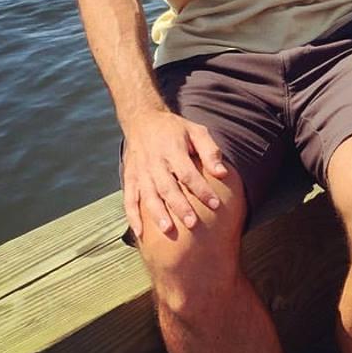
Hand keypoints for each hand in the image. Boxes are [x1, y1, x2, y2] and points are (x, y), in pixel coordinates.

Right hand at [121, 110, 227, 239]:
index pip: (188, 173)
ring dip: (157, 214)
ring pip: (148, 195)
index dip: (201, 189)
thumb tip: (222, 173)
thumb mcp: (196, 131)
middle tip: (193, 223)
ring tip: (167, 229)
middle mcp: (155, 162)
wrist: (142, 120)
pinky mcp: (129, 178)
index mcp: (173, 150)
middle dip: (180, 206)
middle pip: (168, 187)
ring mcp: (140, 171)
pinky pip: (129, 199)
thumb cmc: (175, 128)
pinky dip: (133, 216)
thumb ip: (210, 151)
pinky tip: (140, 233)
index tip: (215, 204)